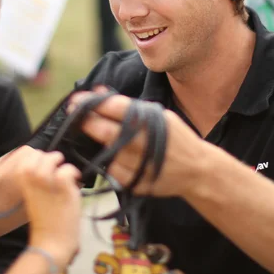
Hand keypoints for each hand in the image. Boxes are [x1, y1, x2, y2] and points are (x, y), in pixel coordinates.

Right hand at [14, 150, 80, 267]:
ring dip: (61, 164)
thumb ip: (38, 179)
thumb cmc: (44, 220)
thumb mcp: (33, 196)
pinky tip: (73, 182)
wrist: (51, 239)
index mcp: (21, 179)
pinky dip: (73, 174)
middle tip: (57, 169)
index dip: (39, 157)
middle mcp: (32, 175)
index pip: (30, 155)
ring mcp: (46, 177)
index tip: (45, 165)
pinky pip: (68, 169)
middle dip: (51, 159)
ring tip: (65, 174)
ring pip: (54, 157)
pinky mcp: (62, 183)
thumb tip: (50, 164)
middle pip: (42, 153)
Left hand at [69, 92, 210, 197]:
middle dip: (86, 122)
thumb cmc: (176, 137)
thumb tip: (98, 92)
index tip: (76, 101)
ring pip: (106, 152)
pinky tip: (125, 159)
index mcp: (147, 121)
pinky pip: (114, 171)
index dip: (90, 103)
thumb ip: (128, 106)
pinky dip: (114, 164)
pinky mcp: (135, 181)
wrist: (198, 170)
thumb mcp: (157, 115)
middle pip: (103, 130)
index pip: (112, 107)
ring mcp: (138, 164)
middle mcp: (140, 141)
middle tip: (76, 116)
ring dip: (102, 145)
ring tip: (108, 139)